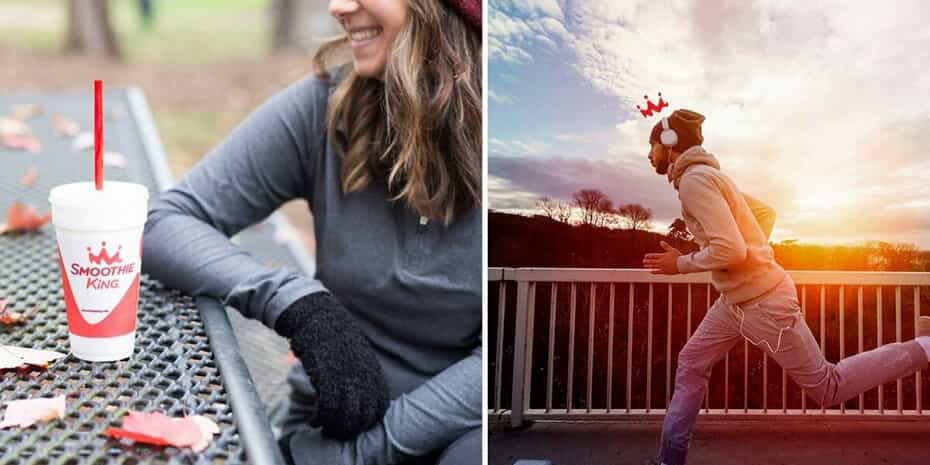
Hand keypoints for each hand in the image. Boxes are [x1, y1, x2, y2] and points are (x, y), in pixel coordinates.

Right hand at [275, 292, 389, 438]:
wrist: (316, 314)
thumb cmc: (334, 333)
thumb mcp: (356, 352)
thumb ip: (362, 372)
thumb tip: (364, 392)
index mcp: (373, 370)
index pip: (381, 406)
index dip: (369, 420)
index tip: (354, 423)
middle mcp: (363, 375)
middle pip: (365, 416)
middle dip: (351, 429)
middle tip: (337, 431)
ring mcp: (345, 375)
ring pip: (347, 416)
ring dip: (335, 428)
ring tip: (324, 427)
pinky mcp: (326, 375)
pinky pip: (327, 407)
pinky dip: (320, 419)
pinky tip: (314, 420)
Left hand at [643, 241, 681, 274]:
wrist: (682, 264)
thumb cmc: (678, 257)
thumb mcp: (672, 250)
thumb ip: (666, 246)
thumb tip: (661, 242)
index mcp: (662, 256)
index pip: (653, 255)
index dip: (649, 256)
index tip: (645, 256)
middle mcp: (661, 262)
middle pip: (652, 261)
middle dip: (647, 261)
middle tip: (643, 261)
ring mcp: (662, 267)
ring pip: (653, 266)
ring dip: (648, 266)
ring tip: (645, 266)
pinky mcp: (665, 271)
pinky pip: (658, 272)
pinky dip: (654, 271)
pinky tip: (651, 271)